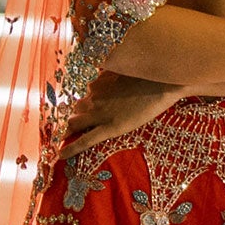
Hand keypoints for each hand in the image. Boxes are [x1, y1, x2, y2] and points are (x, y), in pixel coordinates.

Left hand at [57, 73, 183, 157]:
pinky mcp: (110, 127)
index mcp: (98, 83)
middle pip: (75, 109)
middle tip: (75, 127)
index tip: (86, 109)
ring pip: (74, 123)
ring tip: (66, 138)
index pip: (86, 95)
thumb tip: (107, 76)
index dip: (85, 104)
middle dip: (74, 117)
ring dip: (71, 129)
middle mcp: (94, 96)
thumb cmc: (149, 75)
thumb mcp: (126, 69)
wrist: (163, 82)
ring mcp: (100, 113)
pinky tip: (61, 155)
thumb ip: (112, 75)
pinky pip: (85, 140)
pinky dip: (71, 148)